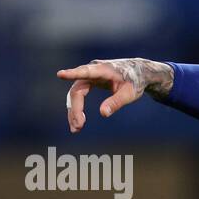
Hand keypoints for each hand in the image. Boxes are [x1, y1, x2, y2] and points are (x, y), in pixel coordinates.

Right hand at [56, 58, 173, 132]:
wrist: (138, 72)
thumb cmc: (135, 81)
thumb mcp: (129, 94)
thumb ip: (116, 102)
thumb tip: (103, 114)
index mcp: (103, 70)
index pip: (85, 72)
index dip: (72, 74)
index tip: (60, 74)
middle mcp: (92, 70)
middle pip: (77, 90)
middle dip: (75, 109)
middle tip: (78, 127)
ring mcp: (89, 76)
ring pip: (75, 94)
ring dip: (74, 111)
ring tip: (76, 129)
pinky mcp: (89, 81)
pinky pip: (78, 95)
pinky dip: (77, 108)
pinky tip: (78, 122)